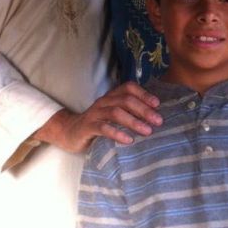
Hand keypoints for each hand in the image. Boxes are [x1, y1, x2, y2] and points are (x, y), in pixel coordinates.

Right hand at [34, 82, 161, 152]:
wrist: (69, 133)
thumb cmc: (97, 125)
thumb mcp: (113, 116)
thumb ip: (129, 113)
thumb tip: (154, 119)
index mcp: (111, 97)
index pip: (128, 87)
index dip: (144, 94)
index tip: (158, 105)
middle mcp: (103, 102)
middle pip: (126, 100)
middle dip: (144, 110)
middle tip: (158, 121)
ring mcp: (94, 114)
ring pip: (116, 112)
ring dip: (134, 121)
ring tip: (147, 131)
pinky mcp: (87, 127)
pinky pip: (103, 128)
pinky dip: (117, 133)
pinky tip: (129, 140)